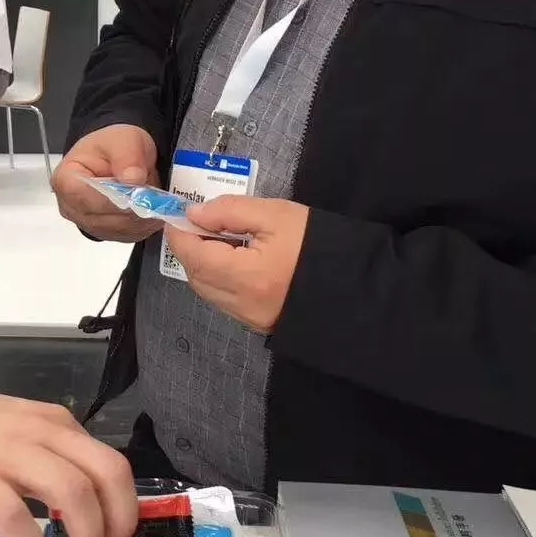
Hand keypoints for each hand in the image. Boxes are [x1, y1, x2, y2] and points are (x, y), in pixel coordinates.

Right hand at [0, 386, 137, 536]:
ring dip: (84, 533)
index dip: (124, 508)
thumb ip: (54, 453)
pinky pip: (15, 515)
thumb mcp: (20, 429)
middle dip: (117, 521)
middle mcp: (37, 432)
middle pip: (106, 473)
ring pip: (72, 490)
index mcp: (52, 422)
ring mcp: (5, 454)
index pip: (111, 462)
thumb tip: (91, 500)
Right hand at [53, 124, 161, 241]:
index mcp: (66, 178)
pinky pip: (126, 236)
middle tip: (156, 198)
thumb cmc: (115, 145)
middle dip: (131, 210)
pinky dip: (144, 226)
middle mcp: (70, 205)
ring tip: (157, 200)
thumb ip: (127, 156)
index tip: (136, 196)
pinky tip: (153, 210)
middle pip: (100, 218)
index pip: (81, 196)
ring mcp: (86, 222)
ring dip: (141, 218)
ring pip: (117, 230)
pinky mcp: (105, 233)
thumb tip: (132, 178)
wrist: (120, 155)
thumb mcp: (125, 139)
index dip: (109, 200)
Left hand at [166, 197, 310, 332]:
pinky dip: (216, 280)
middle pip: (196, 276)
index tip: (177, 214)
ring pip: (207, 291)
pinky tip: (230, 261)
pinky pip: (223, 301)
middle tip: (195, 223)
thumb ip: (230, 211)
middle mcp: (242, 304)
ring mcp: (250, 318)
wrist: (358, 285)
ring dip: (200, 265)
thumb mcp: (276, 215)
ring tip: (214, 239)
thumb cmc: (318, 245)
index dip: (180, 233)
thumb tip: (194, 214)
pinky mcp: (259, 324)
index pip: (194, 255)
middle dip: (188, 249)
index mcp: (246, 276)